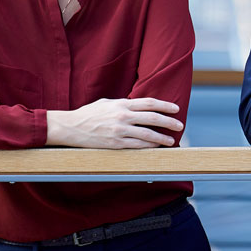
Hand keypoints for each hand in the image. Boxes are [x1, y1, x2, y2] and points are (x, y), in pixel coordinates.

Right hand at [46, 97, 183, 148]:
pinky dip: (149, 146)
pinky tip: (156, 147)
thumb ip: (123, 104)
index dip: (165, 106)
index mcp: (122, 104)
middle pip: (152, 118)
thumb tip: (138, 107)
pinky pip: (137, 145)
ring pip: (147, 134)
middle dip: (169, 122)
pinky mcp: (115, 143)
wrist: (71, 127)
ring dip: (162, 138)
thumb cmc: (88, 113)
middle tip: (180, 126)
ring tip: (172, 140)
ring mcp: (120, 131)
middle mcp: (123, 116)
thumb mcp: (107, 103)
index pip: (149, 103)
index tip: (176, 109)